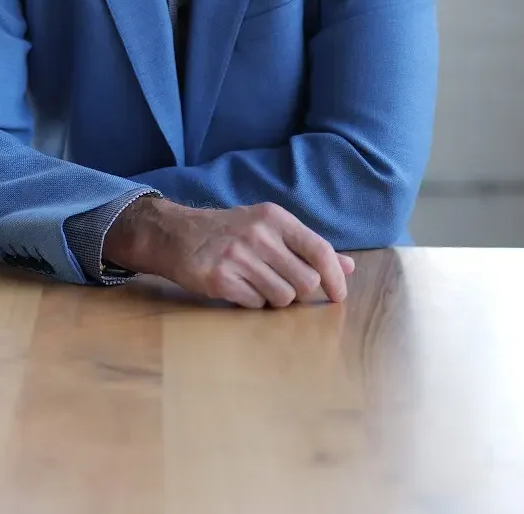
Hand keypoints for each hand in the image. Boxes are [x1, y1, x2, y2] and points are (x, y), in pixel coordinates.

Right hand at [104, 197, 355, 307]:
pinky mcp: (220, 278)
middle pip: (305, 281)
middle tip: (282, 285)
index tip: (338, 296)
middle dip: (299, 292)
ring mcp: (238, 256)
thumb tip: (348, 267)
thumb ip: (308, 247)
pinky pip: (256, 305)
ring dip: (275, 299)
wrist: (174, 234)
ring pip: (283, 297)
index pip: (320, 251)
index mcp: (275, 218)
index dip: (335, 278)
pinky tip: (239, 288)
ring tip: (257, 284)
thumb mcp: (268, 228)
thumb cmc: (228, 232)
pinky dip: (252, 303)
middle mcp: (259, 234)